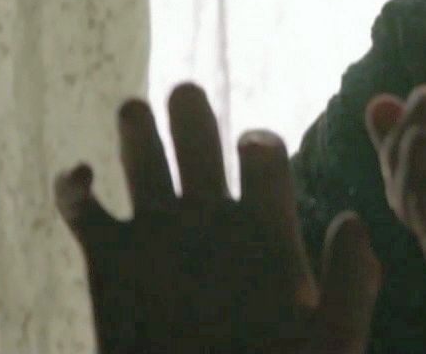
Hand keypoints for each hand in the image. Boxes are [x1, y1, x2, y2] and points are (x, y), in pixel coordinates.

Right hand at [55, 82, 380, 353]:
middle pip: (200, 143)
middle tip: (185, 95)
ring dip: (137, 131)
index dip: (258, 145)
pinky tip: (84, 178)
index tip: (250, 151)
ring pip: (144, 161)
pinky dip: (74, 185)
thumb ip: (352, 284)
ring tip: (135, 112)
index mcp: (265, 230)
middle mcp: (212, 221)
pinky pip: (84, 208)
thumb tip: (350, 220)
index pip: (263, 159)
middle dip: (192, 116)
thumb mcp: (329, 342)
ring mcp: (159, 236)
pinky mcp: (110, 260)